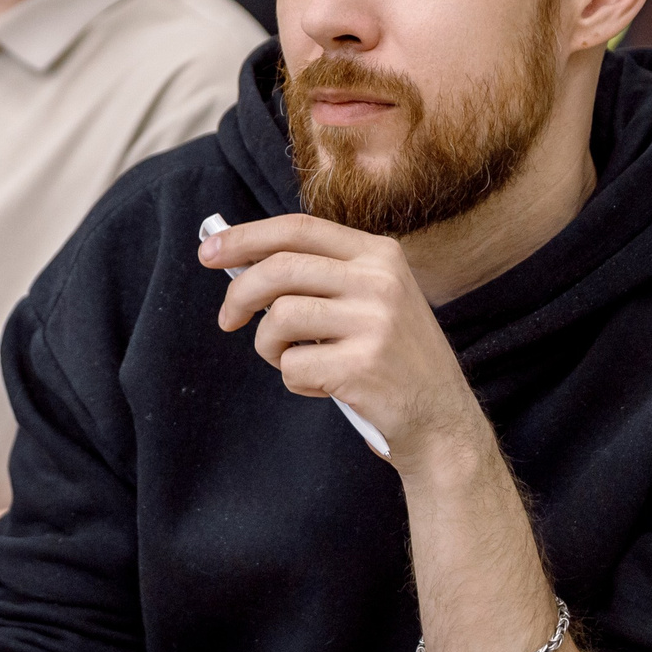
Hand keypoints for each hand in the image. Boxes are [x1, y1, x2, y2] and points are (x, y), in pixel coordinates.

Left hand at [203, 214, 489, 477]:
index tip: (209, 251)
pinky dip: (296, 381)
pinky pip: (293, 366)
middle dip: (238, 295)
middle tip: (227, 321)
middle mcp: (380, 280)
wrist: (442, 422)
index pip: (298, 229)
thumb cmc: (391, 361)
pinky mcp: (364, 365)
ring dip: (270, 347)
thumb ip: (319, 277)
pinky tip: (324, 386)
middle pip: (278, 269)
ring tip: (293, 360)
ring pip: (278, 318)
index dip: (245, 237)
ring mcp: (375, 322)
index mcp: (379, 254)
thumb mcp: (370, 301)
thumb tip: (241, 263)